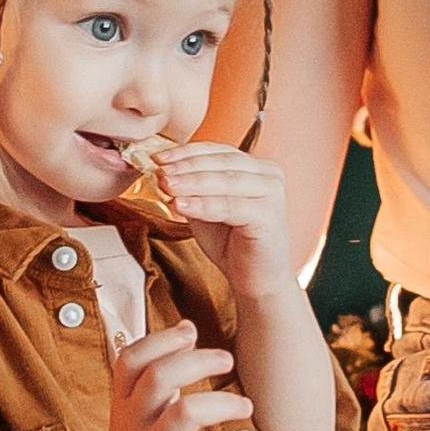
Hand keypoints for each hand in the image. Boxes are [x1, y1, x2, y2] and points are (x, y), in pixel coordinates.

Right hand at [97, 320, 258, 430]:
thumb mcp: (140, 407)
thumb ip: (159, 369)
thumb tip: (187, 326)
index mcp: (126, 400)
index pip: (131, 359)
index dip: (160, 340)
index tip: (190, 332)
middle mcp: (135, 422)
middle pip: (159, 378)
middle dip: (198, 361)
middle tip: (228, 359)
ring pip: (184, 414)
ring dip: (222, 403)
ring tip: (246, 406)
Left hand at [144, 139, 296, 298]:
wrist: (255, 279)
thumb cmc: (232, 243)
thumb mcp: (205, 208)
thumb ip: (190, 189)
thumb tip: (161, 172)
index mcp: (255, 167)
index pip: (216, 151)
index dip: (185, 152)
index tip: (157, 157)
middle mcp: (268, 174)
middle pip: (219, 163)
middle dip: (185, 166)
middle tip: (158, 170)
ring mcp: (272, 193)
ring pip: (224, 181)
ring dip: (190, 183)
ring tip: (165, 185)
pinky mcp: (269, 215)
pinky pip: (229, 206)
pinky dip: (202, 205)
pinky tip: (179, 205)